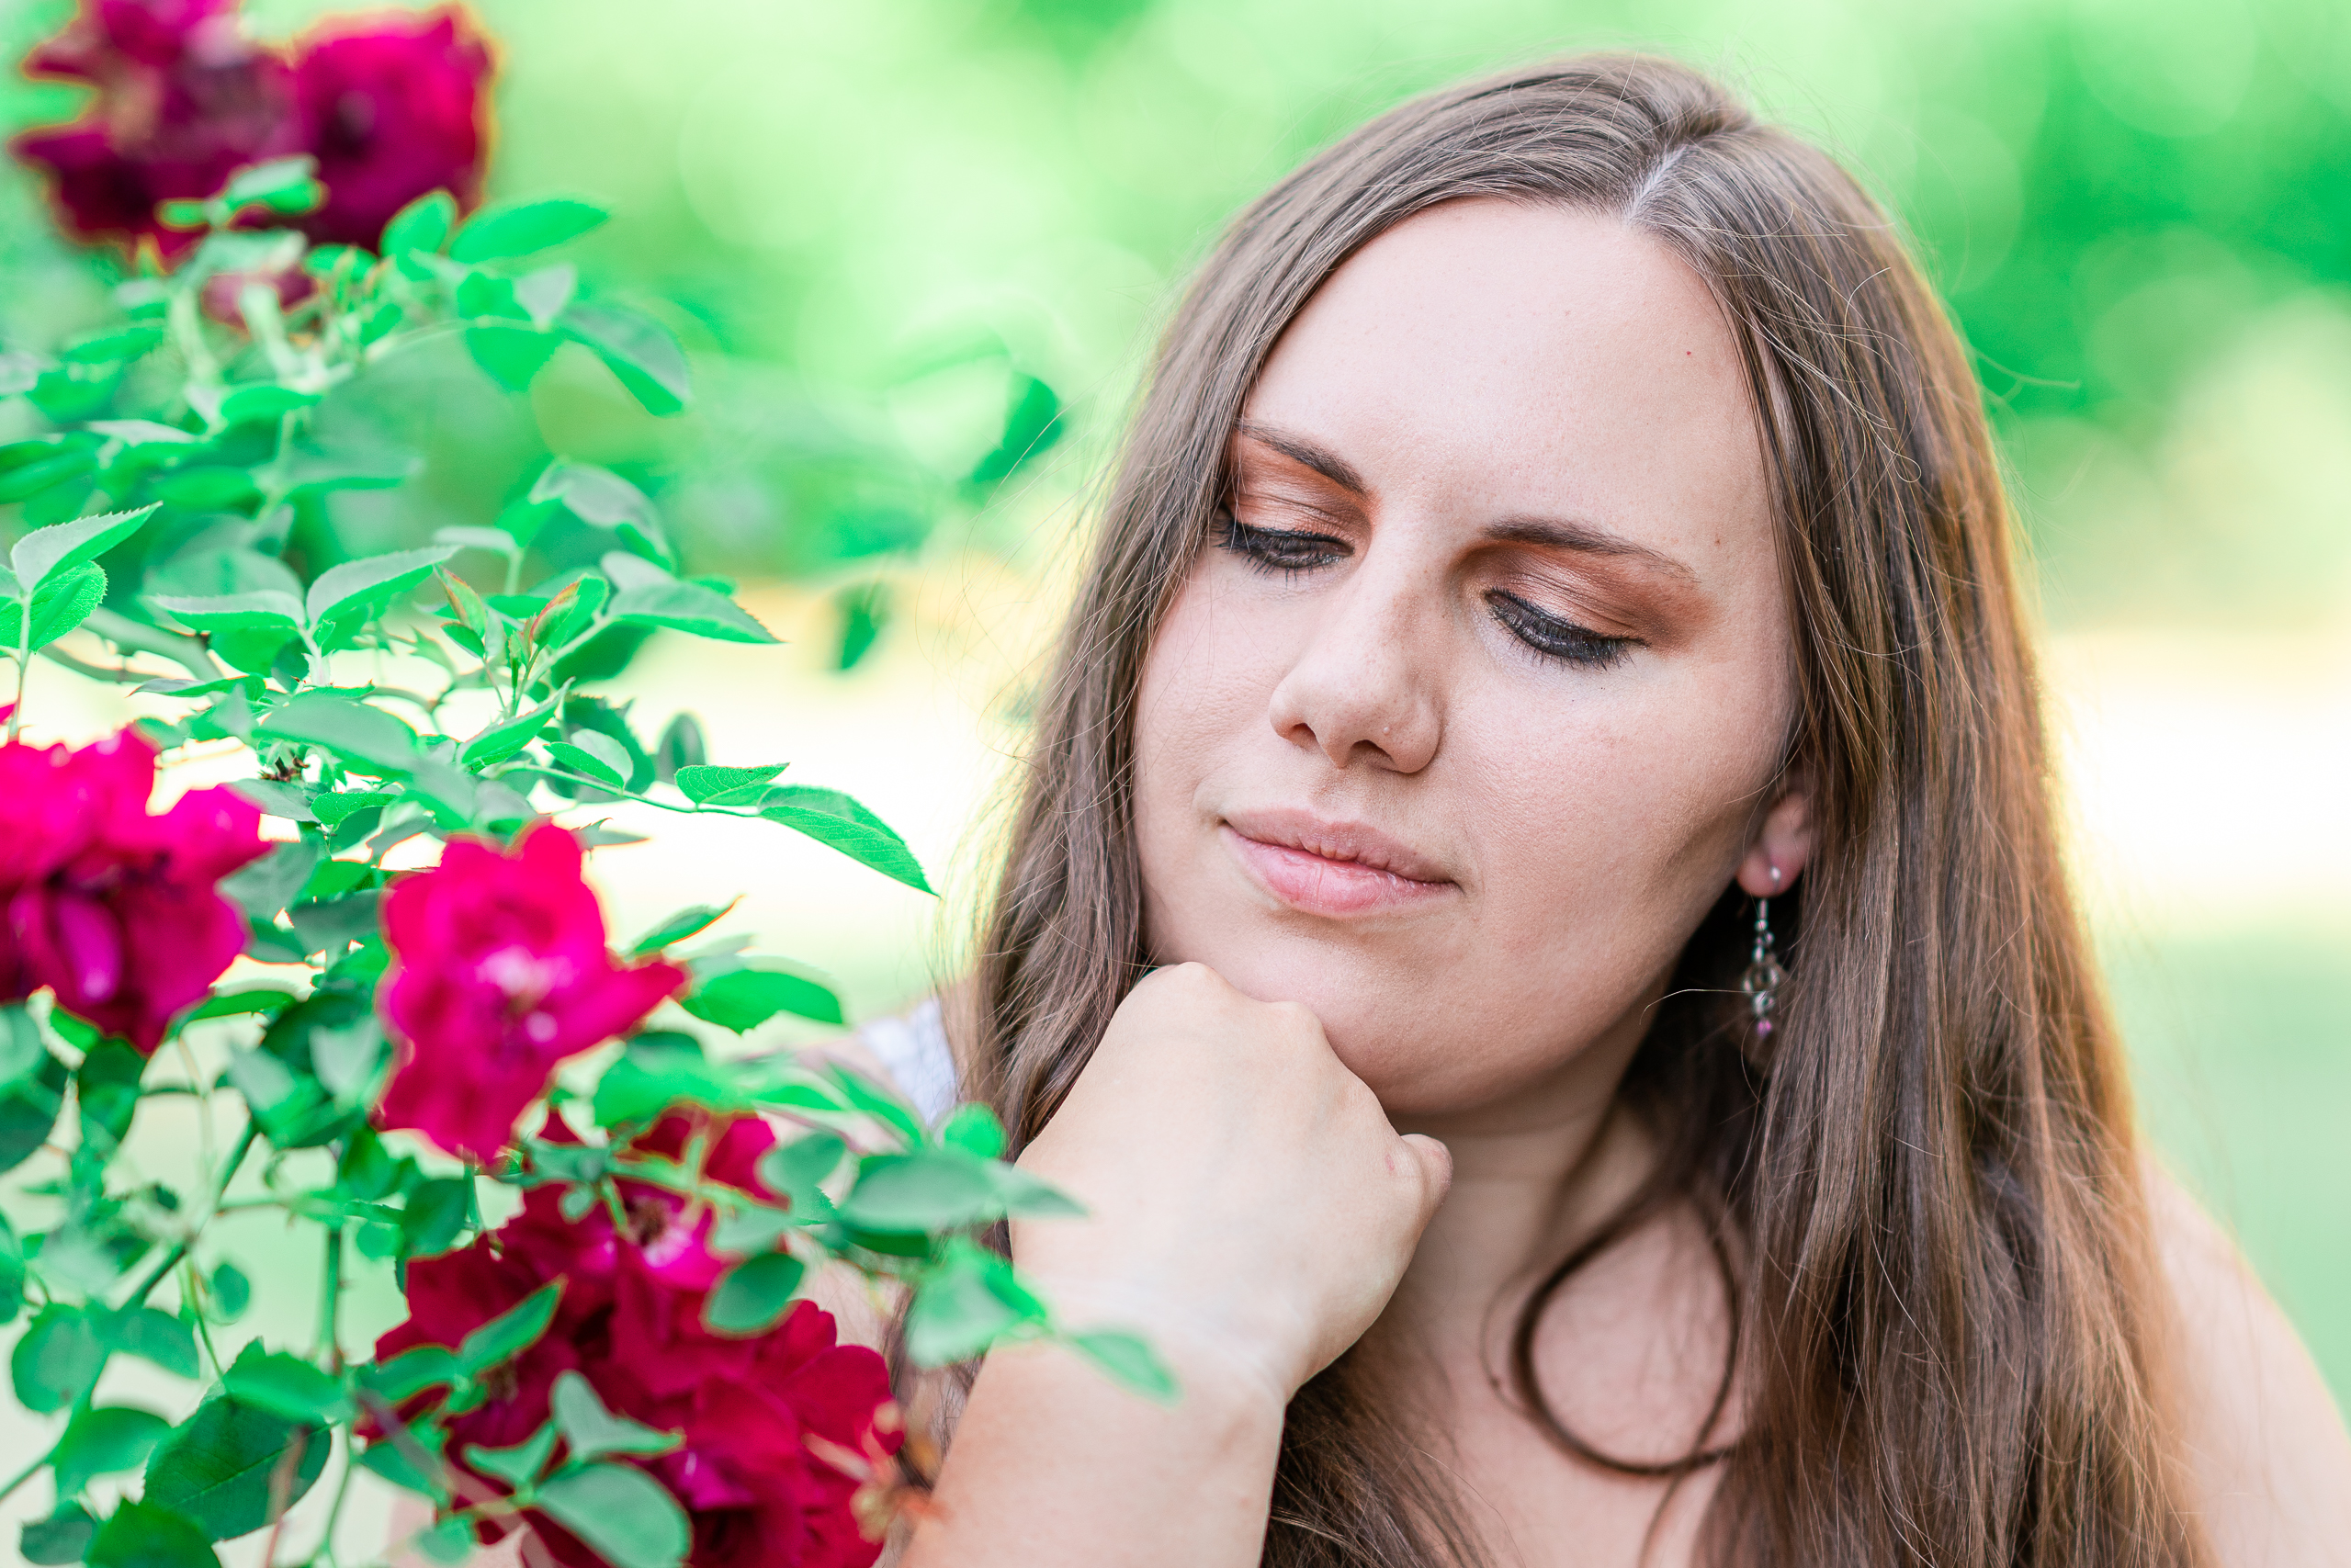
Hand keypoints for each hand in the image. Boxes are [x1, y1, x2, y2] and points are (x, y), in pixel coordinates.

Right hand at [1011, 961, 1452, 1406]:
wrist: (1157, 1337)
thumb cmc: (1082, 1239)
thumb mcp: (1065, 1128)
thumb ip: (1127, 1090)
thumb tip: (1143, 1112)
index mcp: (1191, 996)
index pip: (1196, 1015)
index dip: (1177, 1083)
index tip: (1160, 1138)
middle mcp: (1284, 1026)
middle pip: (1275, 1054)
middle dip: (1252, 1109)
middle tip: (1210, 1192)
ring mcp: (1355, 1101)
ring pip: (1340, 1115)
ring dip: (1312, 1160)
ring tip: (1259, 1243)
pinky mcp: (1406, 1181)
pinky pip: (1414, 1170)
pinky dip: (1384, 1200)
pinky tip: (1335, 1245)